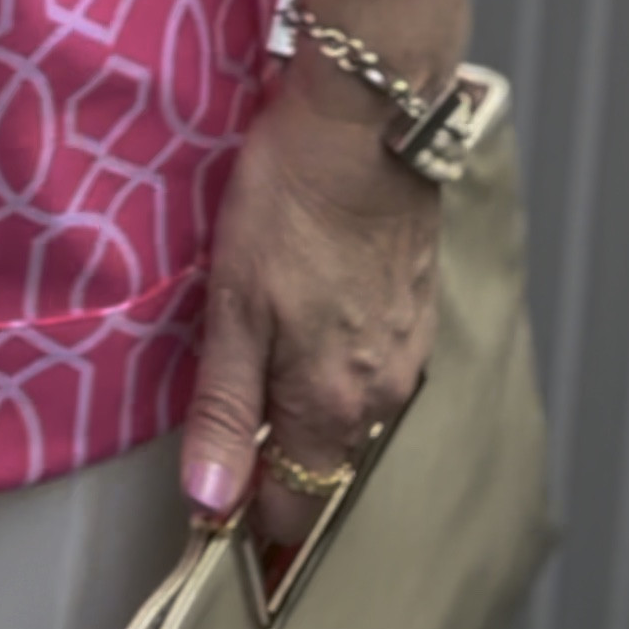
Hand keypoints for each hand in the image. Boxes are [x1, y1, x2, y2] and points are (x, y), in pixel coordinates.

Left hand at [179, 60, 440, 554]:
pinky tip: (312, 310)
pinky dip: (338, 356)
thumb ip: (223, 409)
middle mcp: (382, 393)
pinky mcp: (419, 308)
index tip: (209, 487)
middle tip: (225, 403)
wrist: (367, 122)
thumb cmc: (290, 206)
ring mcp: (409, 350)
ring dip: (308, 400)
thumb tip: (210, 503)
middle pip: (323, 460)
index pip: (294, 505)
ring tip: (266, 346)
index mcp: (333, 404)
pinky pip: (374, 363)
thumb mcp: (233, 304)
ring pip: (350, 410)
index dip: (247, 505)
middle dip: (277, 451)